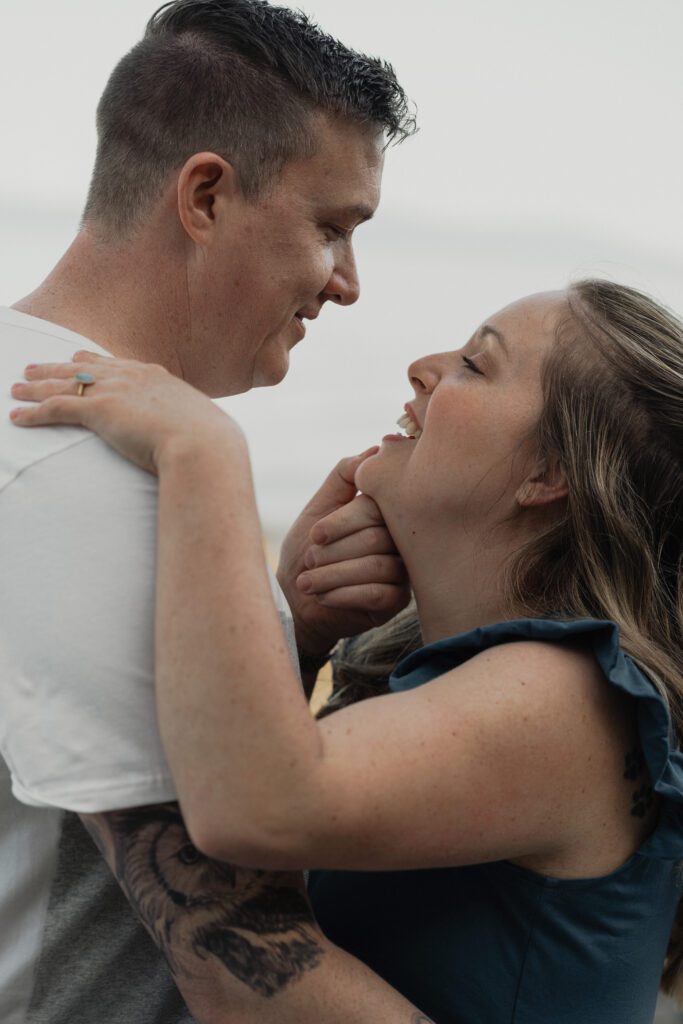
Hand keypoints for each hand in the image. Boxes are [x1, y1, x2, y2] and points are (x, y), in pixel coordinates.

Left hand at [10, 351, 241, 473]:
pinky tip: (17, 417)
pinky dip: (33, 412)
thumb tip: (200, 440)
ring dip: (36, 387)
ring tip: (16, 388)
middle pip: (83, 368)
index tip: (76, 360)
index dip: (92, 362)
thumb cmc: (208, 444)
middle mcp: (131, 376)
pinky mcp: (99, 410)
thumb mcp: (201, 427)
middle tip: (33, 368)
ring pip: (64, 384)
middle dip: (55, 368)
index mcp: (156, 377)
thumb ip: (189, 426)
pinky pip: (56, 408)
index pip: (116, 364)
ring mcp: (114, 390)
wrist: (203, 445)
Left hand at [277, 451, 409, 661]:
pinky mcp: (397, 602)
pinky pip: (378, 594)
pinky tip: (323, 597)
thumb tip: (376, 450)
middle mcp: (399, 539)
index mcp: (383, 513)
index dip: (341, 521)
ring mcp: (402, 571)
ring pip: (377, 566)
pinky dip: (343, 594)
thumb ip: (343, 477)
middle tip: (310, 560)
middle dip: (334, 551)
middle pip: (376, 537)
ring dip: (333, 575)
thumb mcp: (318, 508)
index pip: (375, 507)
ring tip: (307, 582)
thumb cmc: (308, 552)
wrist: (298, 602)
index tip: (315, 535)